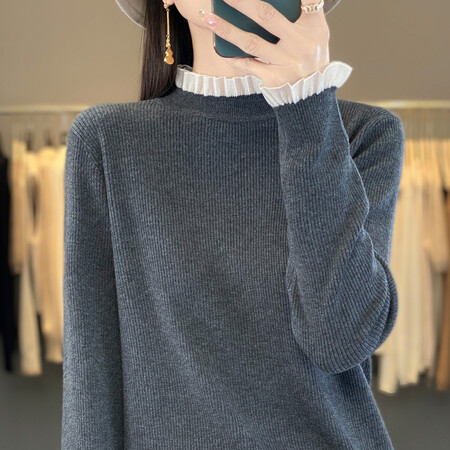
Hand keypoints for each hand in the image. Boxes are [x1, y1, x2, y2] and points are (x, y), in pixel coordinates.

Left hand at [202, 0, 330, 87]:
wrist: (311, 92)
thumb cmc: (310, 56)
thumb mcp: (316, 32)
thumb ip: (303, 11)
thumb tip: (268, 3)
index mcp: (314, 27)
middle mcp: (300, 44)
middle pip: (266, 16)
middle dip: (242, 2)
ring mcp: (286, 63)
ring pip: (251, 43)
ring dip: (227, 30)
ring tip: (209, 18)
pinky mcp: (274, 79)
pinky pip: (248, 65)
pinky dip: (233, 57)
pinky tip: (218, 48)